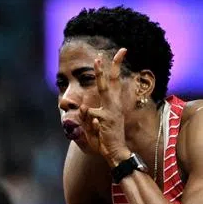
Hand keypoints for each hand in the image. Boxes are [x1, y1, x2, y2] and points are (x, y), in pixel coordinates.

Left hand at [81, 47, 133, 165]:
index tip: (121, 52)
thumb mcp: (99, 122)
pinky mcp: (105, 120)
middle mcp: (113, 105)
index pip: (116, 81)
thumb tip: (82, 105)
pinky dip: (89, 124)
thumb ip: (90, 113)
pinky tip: (97, 129)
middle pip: (107, 84)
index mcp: (114, 103)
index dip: (117, 66)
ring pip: (89, 105)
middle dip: (102, 71)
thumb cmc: (108, 137)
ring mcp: (110, 112)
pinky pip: (89, 116)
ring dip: (85, 114)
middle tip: (98, 58)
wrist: (117, 151)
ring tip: (93, 119)